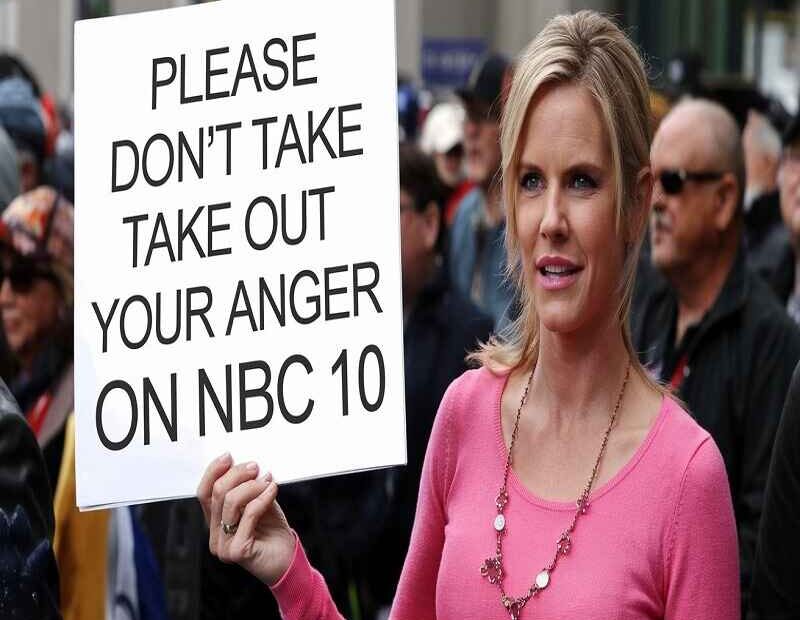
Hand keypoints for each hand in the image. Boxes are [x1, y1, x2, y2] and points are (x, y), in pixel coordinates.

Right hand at [197, 453, 296, 584]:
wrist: (288, 559)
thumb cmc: (273, 531)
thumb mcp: (258, 502)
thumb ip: (247, 488)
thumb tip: (245, 465)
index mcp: (216, 522)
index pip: (203, 493)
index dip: (213, 472)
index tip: (228, 456)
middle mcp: (215, 535)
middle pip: (217, 494)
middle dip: (237, 474)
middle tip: (255, 467)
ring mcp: (223, 546)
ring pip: (231, 502)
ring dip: (252, 485)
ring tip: (268, 480)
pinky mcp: (237, 551)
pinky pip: (249, 514)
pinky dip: (263, 497)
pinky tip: (273, 489)